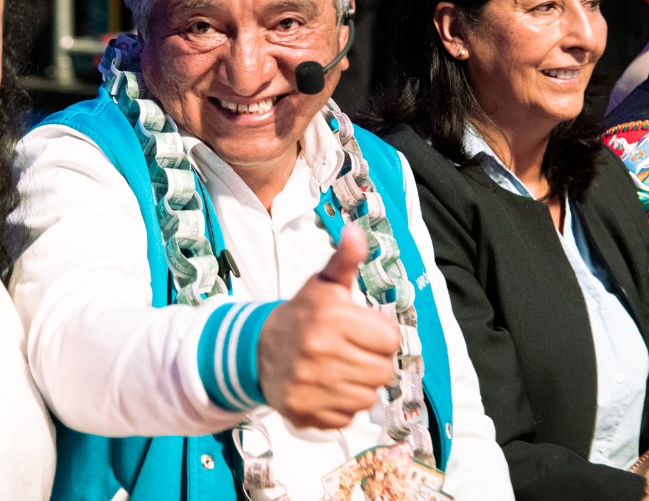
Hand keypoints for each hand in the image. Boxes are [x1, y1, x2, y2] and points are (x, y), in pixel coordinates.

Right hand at [257, 225, 399, 428]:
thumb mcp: (323, 284)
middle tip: (352, 351)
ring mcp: (310, 386)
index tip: (363, 331)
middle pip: (383, 371)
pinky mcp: (304, 412)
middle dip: (373, 361)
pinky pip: (348, 417)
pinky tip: (328, 388)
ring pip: (369, 397)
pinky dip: (342, 406)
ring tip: (340, 369)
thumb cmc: (301, 315)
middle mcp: (319, 353)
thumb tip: (356, 232)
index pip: (391, 340)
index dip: (381, 336)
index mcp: (331, 318)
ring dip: (360, 384)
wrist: (257, 349)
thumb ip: (345, 260)